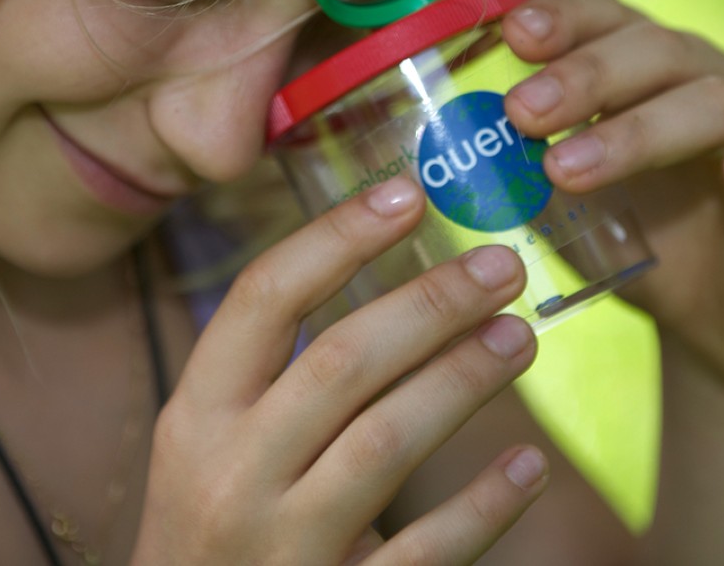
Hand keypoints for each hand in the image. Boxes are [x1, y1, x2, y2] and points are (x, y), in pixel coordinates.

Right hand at [131, 179, 549, 564]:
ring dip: (464, 378)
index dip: (338, 236)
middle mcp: (231, 475)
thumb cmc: (212, 533)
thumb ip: (269, 379)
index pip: (263, 298)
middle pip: (343, 361)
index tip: (407, 194)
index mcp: (194, 418)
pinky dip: (484, 505)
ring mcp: (283, 546)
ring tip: (521, 336)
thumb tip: (371, 266)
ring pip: (387, 440)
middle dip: (432, 302)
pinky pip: (427, 551)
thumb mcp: (208, 448)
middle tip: (503, 266)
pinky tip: (529, 466)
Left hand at [502, 0, 723, 389]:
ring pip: (715, 97)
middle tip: (522, 112)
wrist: (715, 328)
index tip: (513, 35)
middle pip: (653, 49)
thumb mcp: (564, 206)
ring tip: (571, 166)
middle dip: (583, 76)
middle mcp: (708, 78)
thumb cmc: (635, 245)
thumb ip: (519, 169)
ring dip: (639, 127)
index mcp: (645, 71)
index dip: (565, 17)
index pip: (607, 18)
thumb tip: (451, 148)